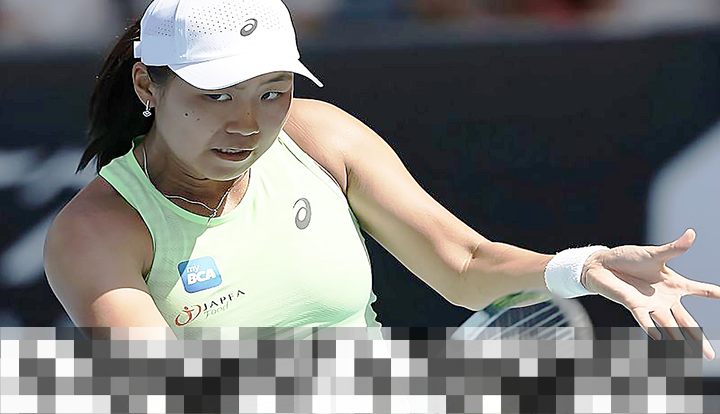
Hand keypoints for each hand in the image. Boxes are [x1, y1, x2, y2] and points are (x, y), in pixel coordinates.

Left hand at [581, 229, 719, 359]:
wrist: (603, 264)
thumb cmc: (629, 259)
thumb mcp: (655, 254)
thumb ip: (674, 249)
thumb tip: (692, 233)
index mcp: (673, 284)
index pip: (701, 290)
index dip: (714, 294)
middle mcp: (664, 299)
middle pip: (686, 321)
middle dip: (699, 339)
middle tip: (711, 356)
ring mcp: (649, 304)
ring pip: (668, 326)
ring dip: (679, 340)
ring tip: (691, 355)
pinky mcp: (633, 305)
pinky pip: (644, 319)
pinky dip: (651, 328)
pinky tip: (659, 339)